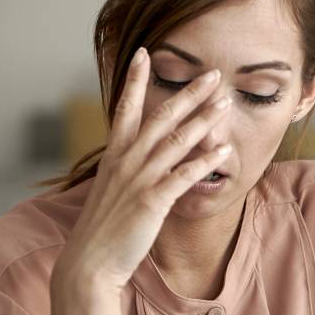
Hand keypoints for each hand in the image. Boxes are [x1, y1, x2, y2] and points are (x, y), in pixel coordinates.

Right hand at [56, 48, 231, 292]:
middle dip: (188, 93)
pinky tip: (224, 151)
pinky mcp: (152, 201)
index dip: (135, 79)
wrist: (90, 261)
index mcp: (114, 155)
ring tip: (225, 104)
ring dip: (203, 120)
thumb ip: (126, 167)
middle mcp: (126, 161)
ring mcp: (139, 179)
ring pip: (176, 141)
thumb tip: (141, 155)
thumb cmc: (103, 228)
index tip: (145, 53)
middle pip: (160, 117)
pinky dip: (205, 162)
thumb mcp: (111, 188)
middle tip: (212, 74)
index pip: (125, 108)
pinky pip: (183, 176)